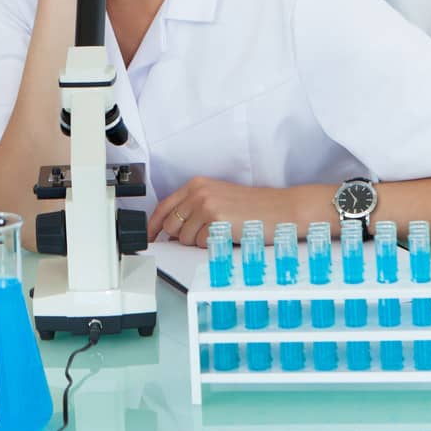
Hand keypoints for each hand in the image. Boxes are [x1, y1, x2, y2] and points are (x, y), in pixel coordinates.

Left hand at [147, 177, 304, 247]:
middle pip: (171, 225)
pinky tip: (226, 236)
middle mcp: (198, 192)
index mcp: (197, 185)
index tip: (150, 237)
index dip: (153, 226)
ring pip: (184, 238)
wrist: (281, 210)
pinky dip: (211, 245)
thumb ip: (194, 207)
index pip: (164, 207)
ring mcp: (206, 206)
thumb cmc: (254, 207)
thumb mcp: (219, 198)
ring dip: (199, 242)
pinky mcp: (216, 221)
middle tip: (203, 236)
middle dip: (181, 237)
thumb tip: (172, 228)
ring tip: (220, 233)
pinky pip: (201, 244)